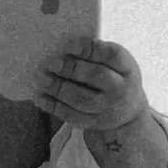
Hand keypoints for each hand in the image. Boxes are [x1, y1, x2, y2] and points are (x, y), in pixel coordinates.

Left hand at [32, 36, 148, 131]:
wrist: (128, 111)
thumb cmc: (114, 78)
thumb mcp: (114, 64)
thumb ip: (95, 55)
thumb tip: (60, 49)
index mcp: (126, 68)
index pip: (111, 55)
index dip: (89, 48)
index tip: (68, 45)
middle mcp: (120, 89)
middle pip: (96, 76)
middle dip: (71, 68)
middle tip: (50, 63)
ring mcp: (108, 109)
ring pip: (81, 99)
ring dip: (58, 88)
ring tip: (40, 78)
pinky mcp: (94, 123)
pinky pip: (72, 116)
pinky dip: (53, 106)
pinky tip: (39, 97)